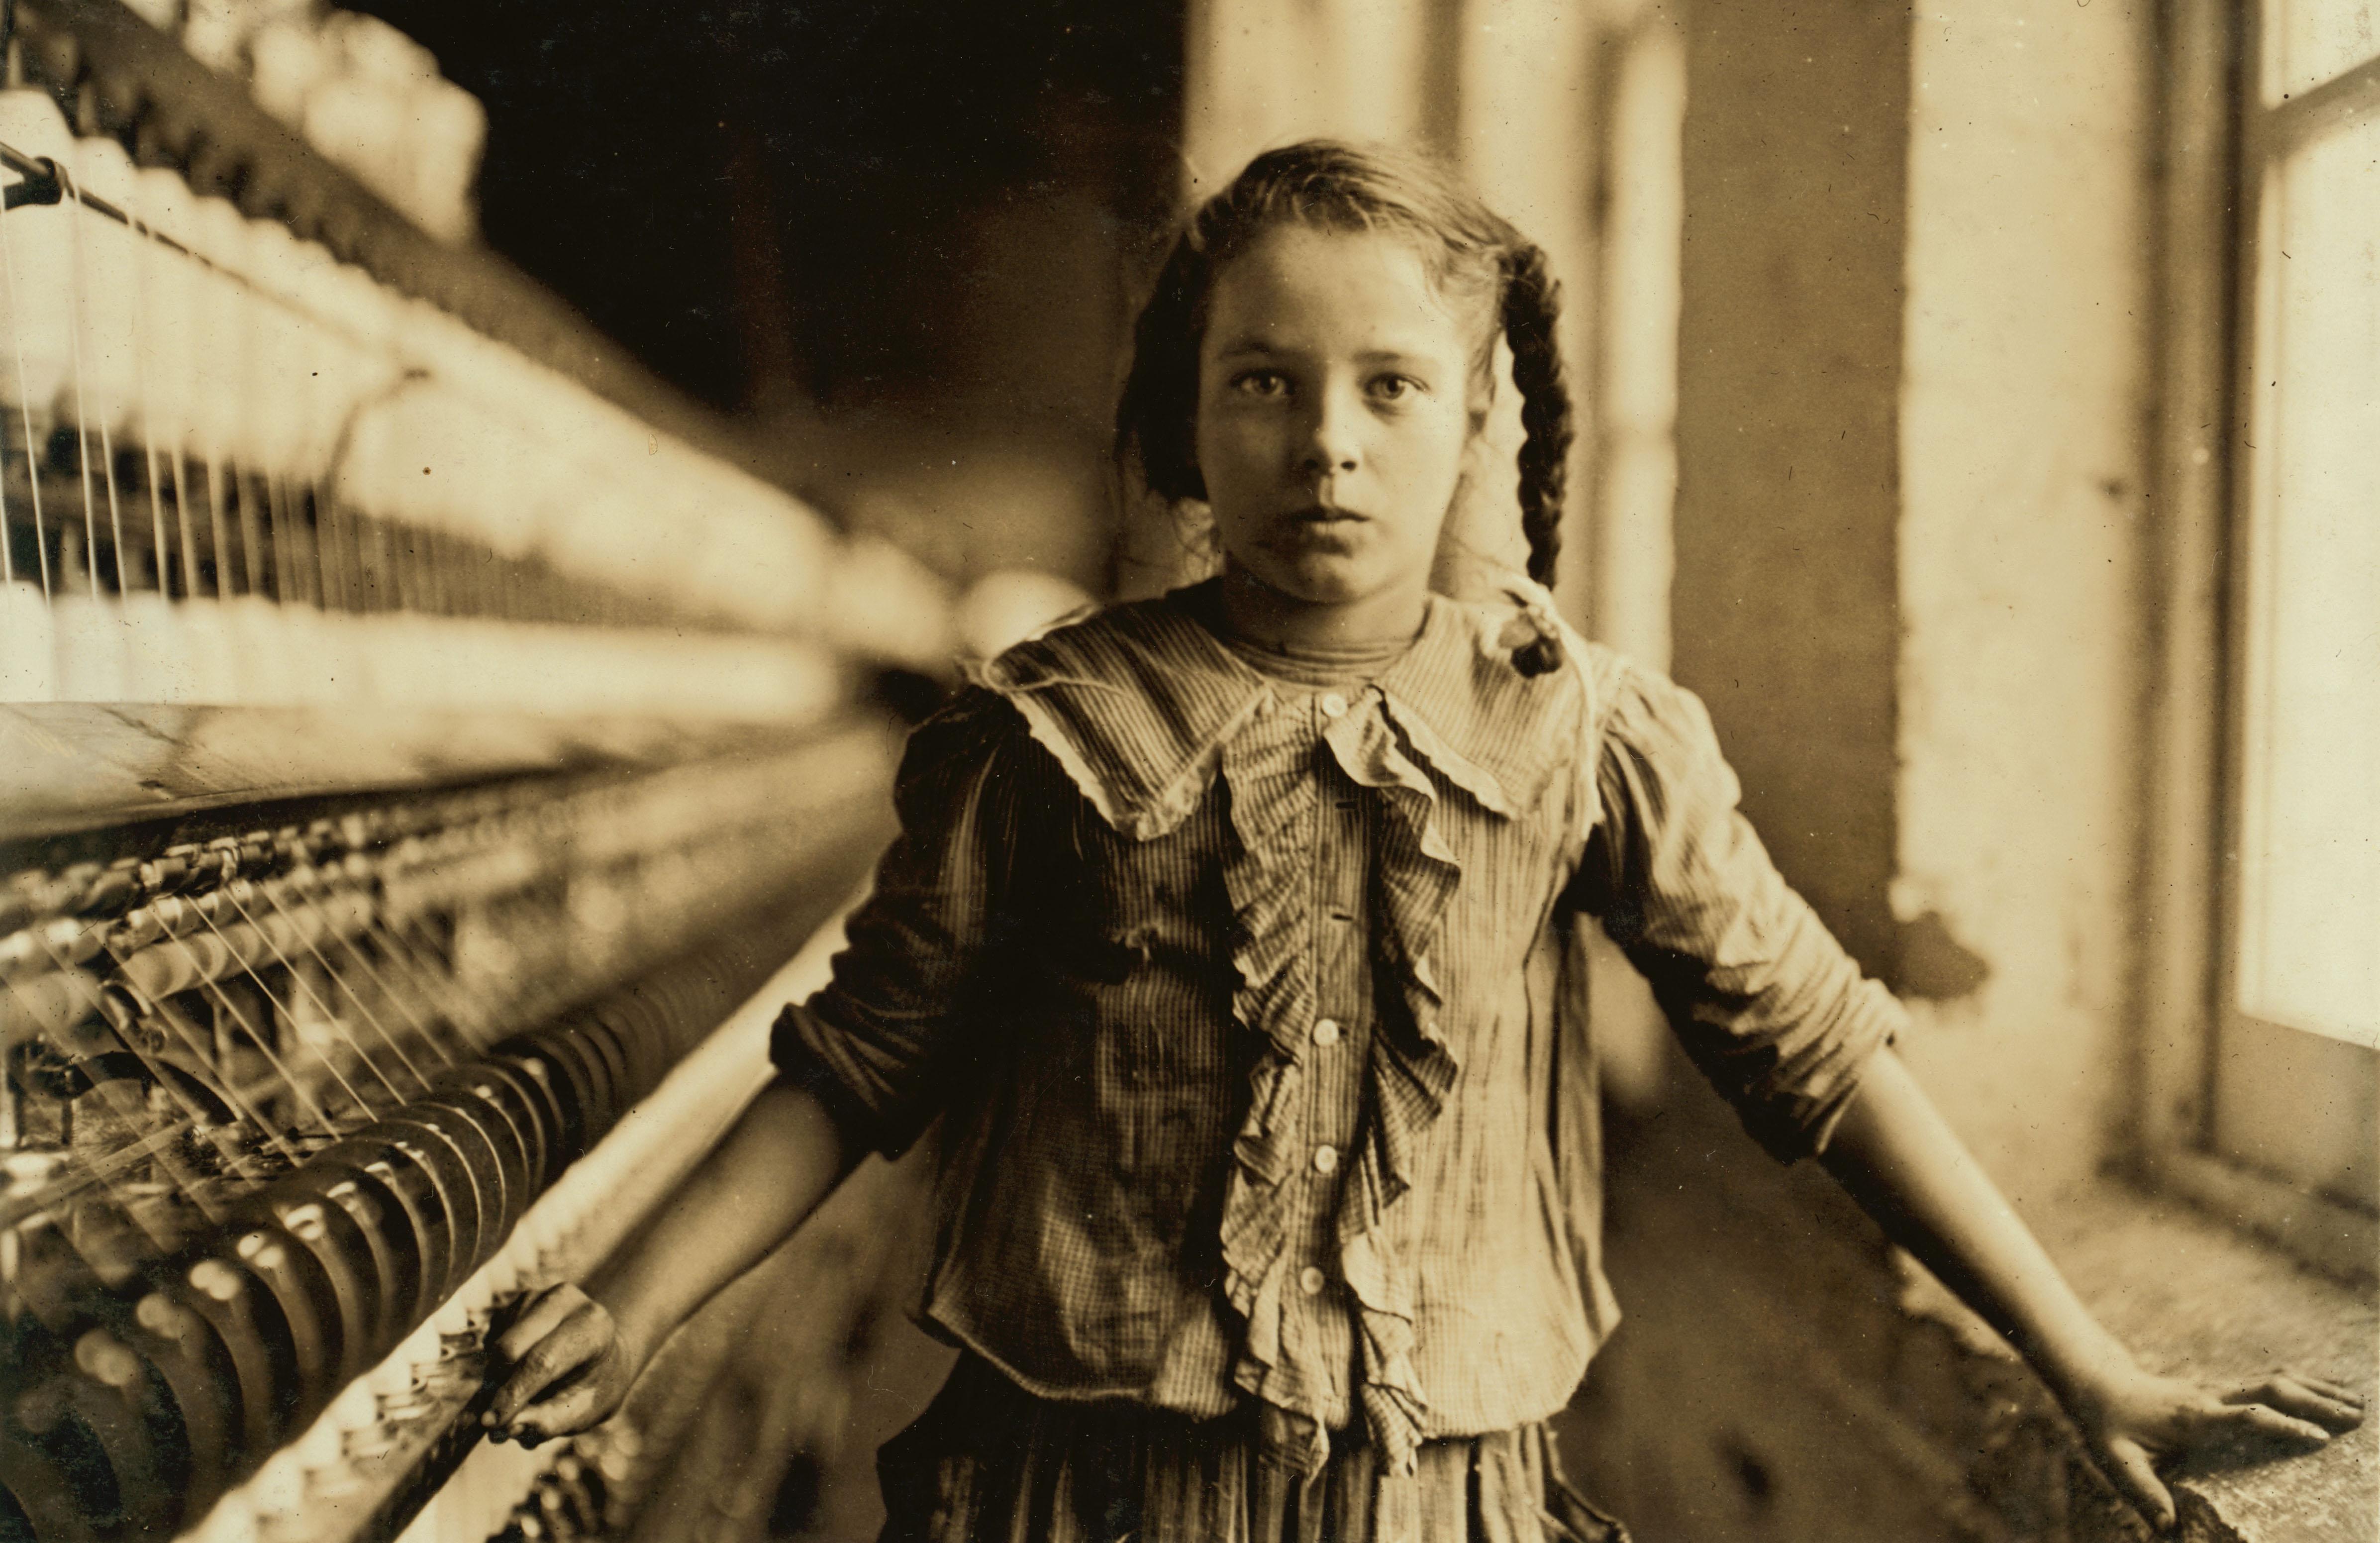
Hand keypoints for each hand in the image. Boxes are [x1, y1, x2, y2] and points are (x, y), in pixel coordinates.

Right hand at [481, 1282, 645, 1446]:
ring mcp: (539, 1295)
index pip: (543, 1361)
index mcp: (593, 1326)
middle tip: (495, 1420)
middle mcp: (565, 1300)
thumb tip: (509, 1428)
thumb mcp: (584, 1410)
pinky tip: (521, 1372)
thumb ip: (549, 1422)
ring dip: (496, 1378)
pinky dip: (498, 1364)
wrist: (603, 1355)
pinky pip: (493, 1339)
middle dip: (497, 1387)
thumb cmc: (594, 1386)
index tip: (491, 1423)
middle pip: (510, 1348)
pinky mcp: (518, 1301)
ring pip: (497, 1344)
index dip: (513, 1394)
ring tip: (520, 1395)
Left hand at [2069, 1363, 2364, 1531]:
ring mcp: (2216, 1389)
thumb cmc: (2108, 1427)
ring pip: (2273, 1380)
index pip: (2247, 1416)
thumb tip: (2167, 1529)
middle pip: (2271, 1390)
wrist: (2098, 1386)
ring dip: (2316, 1388)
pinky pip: (2266, 1382)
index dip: (2283, 1426)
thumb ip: (2143, 1493)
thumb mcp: (2117, 1462)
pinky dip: (2300, 1384)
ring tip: (2357, 1403)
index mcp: (2193, 1418)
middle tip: (2356, 1418)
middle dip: (2316, 1402)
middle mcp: (2210, 1397)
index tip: (2320, 1439)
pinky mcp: (2219, 1388)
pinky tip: (2325, 1391)